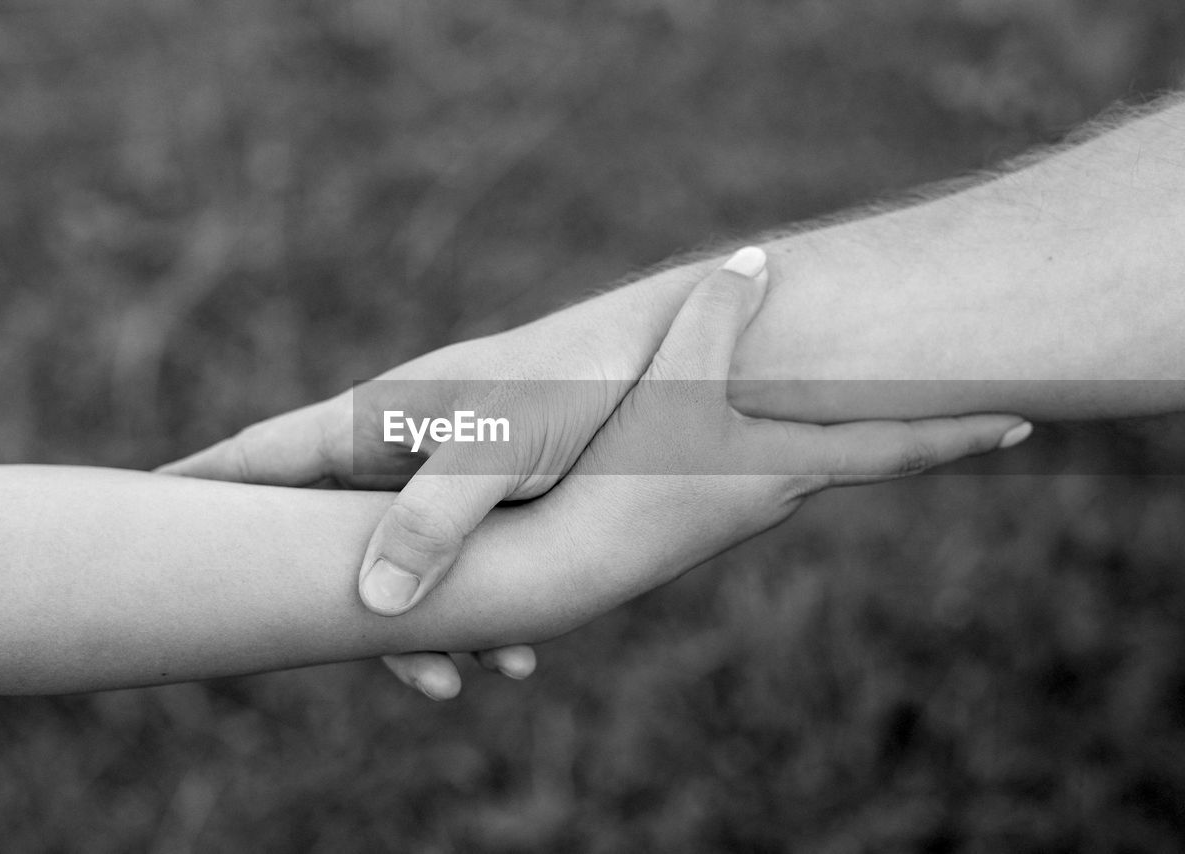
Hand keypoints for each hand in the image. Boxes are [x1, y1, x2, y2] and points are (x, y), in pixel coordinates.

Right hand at [158, 260, 691, 697]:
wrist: (667, 361)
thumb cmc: (576, 380)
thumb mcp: (502, 446)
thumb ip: (435, 517)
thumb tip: (370, 605)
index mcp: (374, 420)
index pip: (261, 457)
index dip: (198, 486)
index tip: (135, 510)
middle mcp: (394, 449)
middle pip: (312, 528)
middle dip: (299, 594)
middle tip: (279, 650)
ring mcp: (438, 477)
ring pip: (389, 565)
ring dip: (407, 627)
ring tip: (448, 682)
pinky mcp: (487, 502)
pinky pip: (452, 570)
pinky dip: (466, 616)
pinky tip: (510, 655)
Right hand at [491, 249, 1030, 633]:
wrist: (563, 564)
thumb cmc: (626, 475)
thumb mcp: (672, 385)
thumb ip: (715, 318)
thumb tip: (756, 261)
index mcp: (789, 468)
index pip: (900, 449)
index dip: (962, 433)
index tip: (1024, 424)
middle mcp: (772, 495)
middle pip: (863, 457)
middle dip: (911, 430)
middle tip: (963, 411)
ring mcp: (732, 509)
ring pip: (803, 459)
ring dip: (839, 435)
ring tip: (863, 405)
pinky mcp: (691, 513)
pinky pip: (752, 465)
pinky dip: (778, 438)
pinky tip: (746, 422)